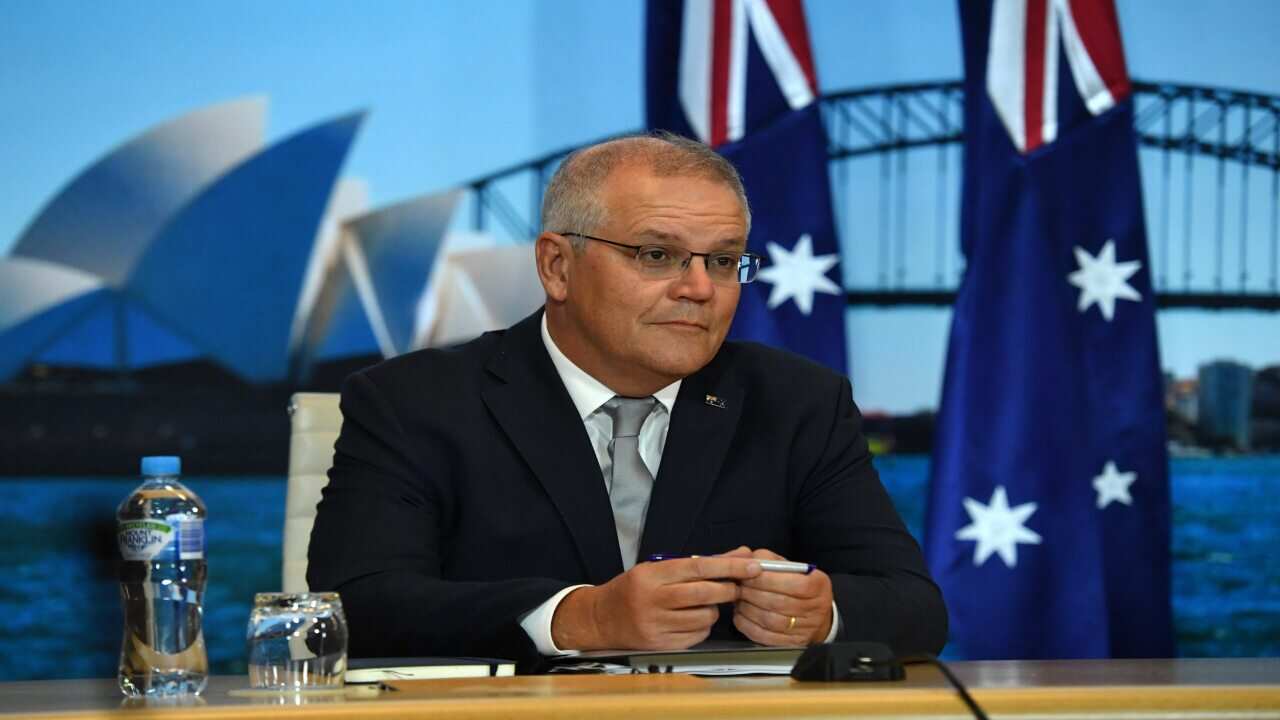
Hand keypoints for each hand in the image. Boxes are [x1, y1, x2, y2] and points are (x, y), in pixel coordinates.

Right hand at [551, 554, 762, 650]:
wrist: (600, 619)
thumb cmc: (633, 589)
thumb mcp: (658, 569)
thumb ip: (699, 563)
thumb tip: (740, 554)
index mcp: (652, 575)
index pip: (699, 567)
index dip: (729, 566)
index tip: (753, 565)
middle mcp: (653, 599)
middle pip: (705, 593)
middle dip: (728, 589)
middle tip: (735, 587)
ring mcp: (656, 624)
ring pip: (704, 617)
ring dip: (714, 610)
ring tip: (704, 604)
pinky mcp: (660, 645)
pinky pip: (697, 636)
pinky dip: (703, 628)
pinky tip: (693, 620)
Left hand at [730, 548, 833, 644]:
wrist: (816, 614)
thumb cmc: (797, 584)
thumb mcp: (789, 566)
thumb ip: (767, 559)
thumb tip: (745, 558)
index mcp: (819, 585)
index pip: (794, 583)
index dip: (767, 579)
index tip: (747, 574)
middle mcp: (816, 608)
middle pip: (779, 603)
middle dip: (753, 593)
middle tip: (738, 586)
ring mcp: (806, 629)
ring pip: (771, 621)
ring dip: (748, 609)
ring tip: (739, 599)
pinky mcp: (792, 644)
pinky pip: (766, 637)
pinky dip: (748, 625)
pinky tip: (741, 615)